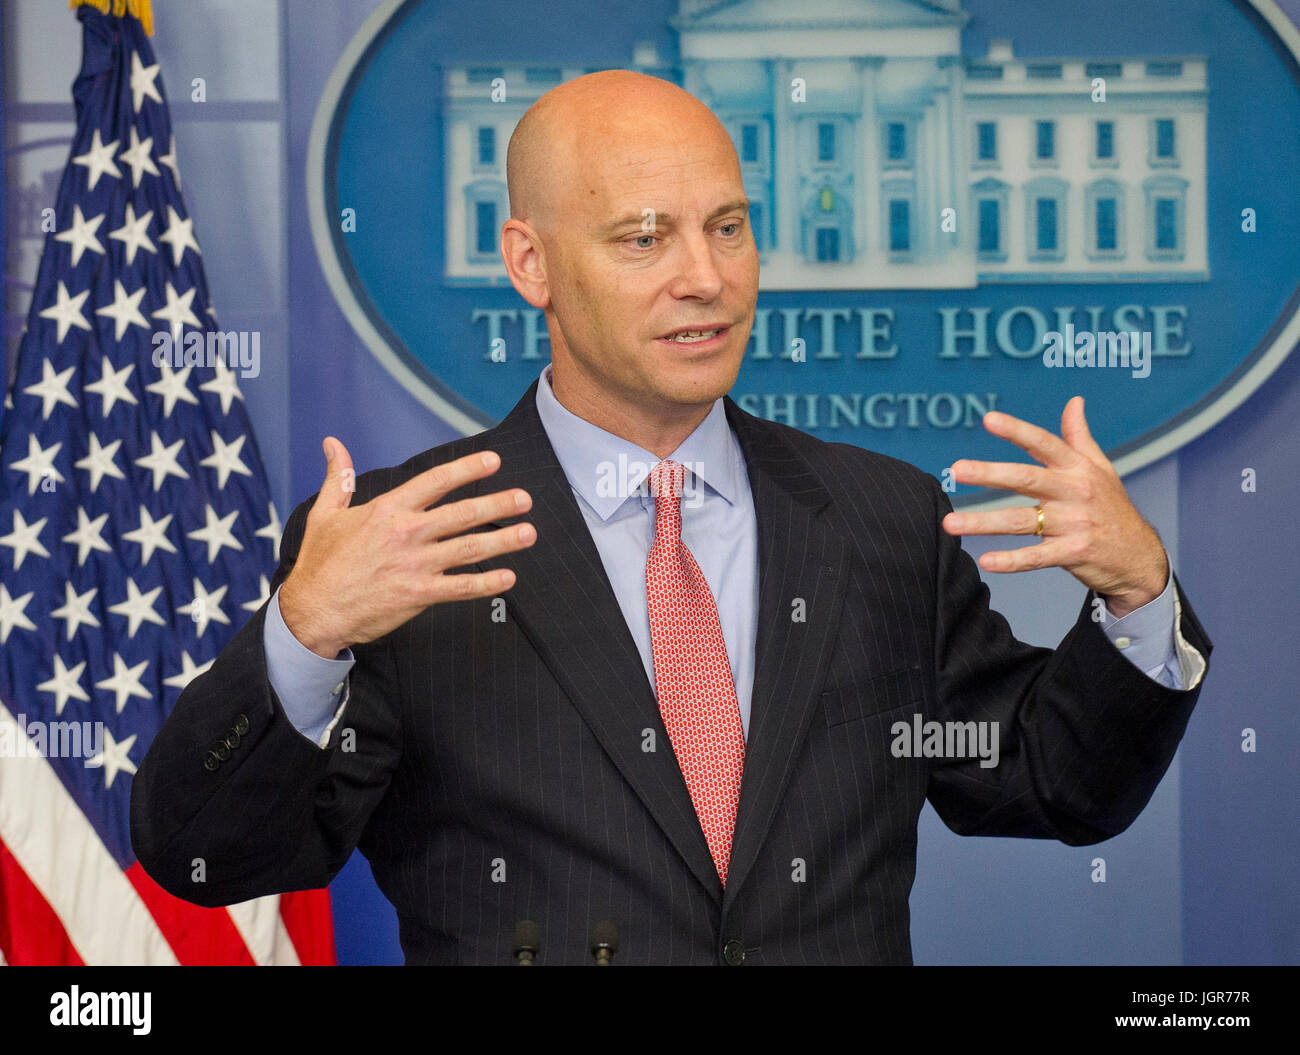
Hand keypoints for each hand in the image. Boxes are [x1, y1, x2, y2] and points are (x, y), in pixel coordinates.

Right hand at [278, 437, 536, 656]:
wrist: (312, 612)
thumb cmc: (320, 564)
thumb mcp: (325, 514)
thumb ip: (338, 478)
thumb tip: (333, 444)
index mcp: (387, 510)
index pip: (435, 482)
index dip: (467, 469)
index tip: (493, 461)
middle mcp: (406, 534)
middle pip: (462, 514)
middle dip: (498, 504)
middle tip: (525, 498)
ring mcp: (415, 565)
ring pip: (468, 549)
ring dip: (502, 540)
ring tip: (528, 532)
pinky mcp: (418, 594)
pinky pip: (460, 588)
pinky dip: (486, 583)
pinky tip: (508, 577)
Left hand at [941, 396, 1167, 617]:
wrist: (1140, 557)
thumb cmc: (1112, 507)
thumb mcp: (1101, 469)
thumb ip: (1080, 436)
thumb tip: (1074, 400)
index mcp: (1077, 469)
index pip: (1044, 443)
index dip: (1017, 431)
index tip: (988, 419)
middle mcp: (1074, 492)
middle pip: (1026, 479)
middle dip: (989, 473)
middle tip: (956, 469)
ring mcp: (1074, 523)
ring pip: (1021, 521)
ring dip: (983, 522)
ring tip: (950, 523)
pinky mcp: (1074, 553)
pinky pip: (1036, 557)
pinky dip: (1011, 561)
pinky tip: (986, 561)